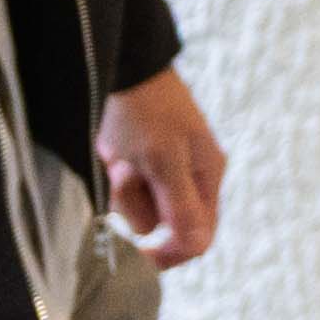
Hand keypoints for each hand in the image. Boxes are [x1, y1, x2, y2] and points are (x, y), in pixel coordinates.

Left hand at [99, 67, 224, 268]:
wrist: (122, 66)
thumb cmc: (144, 110)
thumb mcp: (161, 160)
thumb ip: (180, 205)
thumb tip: (199, 248)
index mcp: (206, 178)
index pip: (197, 240)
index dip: (169, 253)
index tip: (137, 251)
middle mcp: (189, 180)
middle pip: (161, 225)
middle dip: (137, 205)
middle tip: (125, 171)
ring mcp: (163, 172)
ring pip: (138, 210)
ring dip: (121, 189)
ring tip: (117, 156)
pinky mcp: (141, 166)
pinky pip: (126, 193)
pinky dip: (113, 179)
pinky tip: (112, 154)